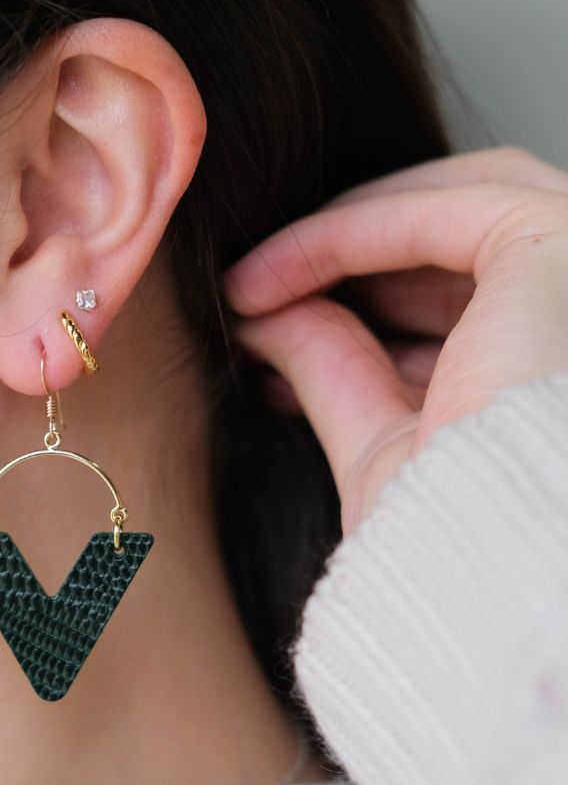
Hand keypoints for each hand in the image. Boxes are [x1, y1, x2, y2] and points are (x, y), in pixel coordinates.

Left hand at [220, 145, 567, 536]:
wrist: (486, 578)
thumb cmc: (448, 543)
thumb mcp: (379, 442)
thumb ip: (335, 368)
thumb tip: (266, 317)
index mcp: (554, 369)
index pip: (468, 304)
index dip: (361, 305)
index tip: (266, 331)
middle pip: (465, 243)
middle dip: (351, 262)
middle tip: (257, 294)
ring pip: (455, 206)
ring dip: (339, 238)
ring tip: (247, 286)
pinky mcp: (559, 247)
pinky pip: (435, 211)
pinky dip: (342, 233)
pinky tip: (265, 276)